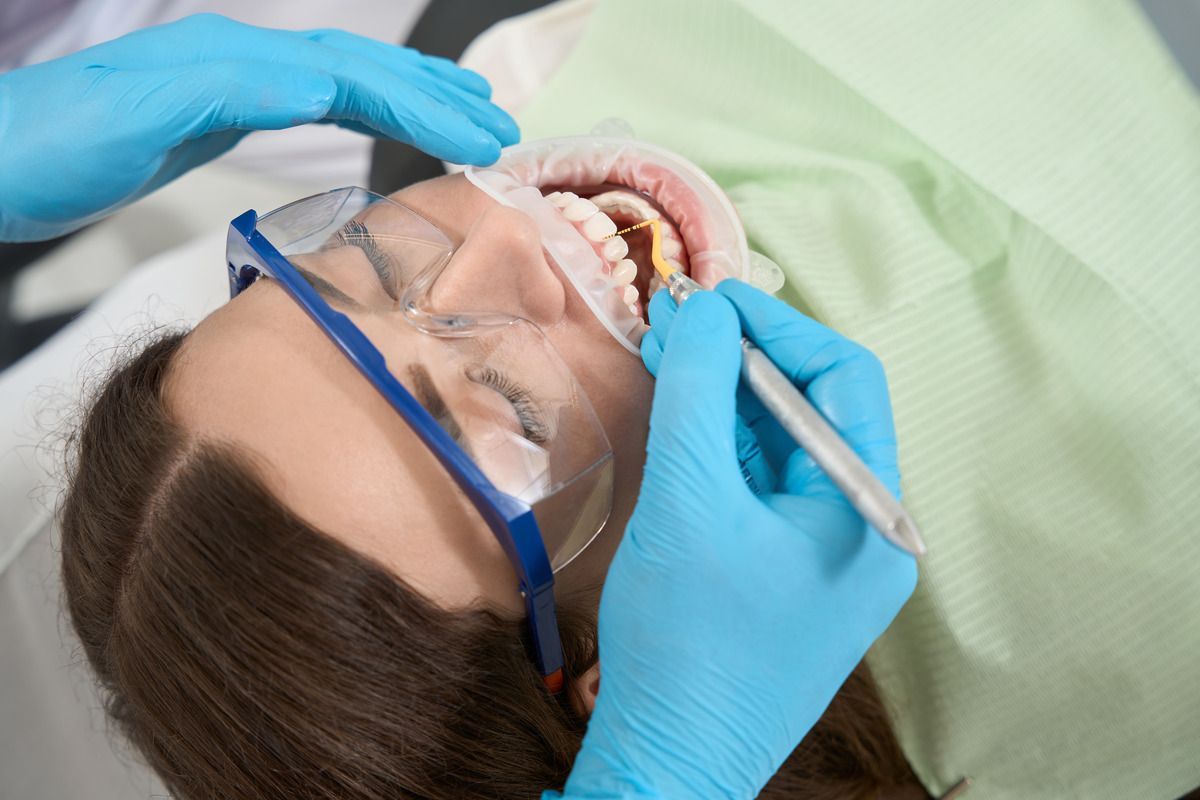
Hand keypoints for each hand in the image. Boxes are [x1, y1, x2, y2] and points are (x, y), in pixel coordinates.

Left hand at [0, 13, 518, 241]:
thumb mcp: (138, 117)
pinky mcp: (213, 108)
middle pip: (357, 66)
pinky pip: (310, 99)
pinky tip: (374, 120)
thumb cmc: (44, 150)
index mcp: (230, 62)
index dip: (422, 104)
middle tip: (498, 127)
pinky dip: (360, 107)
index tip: (482, 138)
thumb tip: (320, 86)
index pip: (349, 76)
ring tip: (464, 113)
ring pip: (339, 77)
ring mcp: (225, 81)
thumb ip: (230, 91)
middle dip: (434, 94)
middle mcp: (235, 61)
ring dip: (408, 93)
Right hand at [551, 280, 916, 798]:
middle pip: (812, 410)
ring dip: (725, 398)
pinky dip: (720, 444)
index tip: (709, 300)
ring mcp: (825, 556)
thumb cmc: (687, 642)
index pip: (842, 381)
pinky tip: (679, 414)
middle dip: (743, 361)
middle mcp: (862, 529)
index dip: (776, 329)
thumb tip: (703, 311)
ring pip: (781, 447)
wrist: (668, 760)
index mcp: (870, 513)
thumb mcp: (688, 500)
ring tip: (667, 358)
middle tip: (676, 327)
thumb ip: (698, 393)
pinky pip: (760, 487)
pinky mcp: (785, 572)